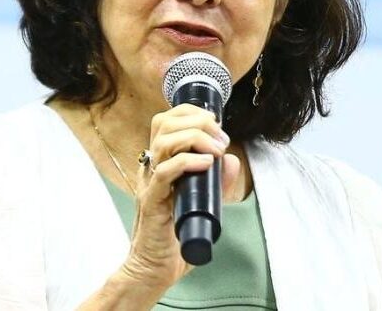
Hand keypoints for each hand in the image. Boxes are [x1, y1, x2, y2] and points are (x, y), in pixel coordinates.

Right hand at [120, 103, 240, 296]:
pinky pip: (164, 172)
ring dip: (195, 138)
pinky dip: (186, 161)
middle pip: (164, 123)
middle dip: (197, 121)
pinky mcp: (152, 201)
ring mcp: (150, 183)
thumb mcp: (204, 203)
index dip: (190, 112)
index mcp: (160, 162)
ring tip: (216, 149)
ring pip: (163, 142)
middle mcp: (151, 167)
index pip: (167, 121)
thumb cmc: (174, 237)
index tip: (215, 121)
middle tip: (221, 136)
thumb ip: (217, 182)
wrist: (154, 269)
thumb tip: (231, 160)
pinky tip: (206, 163)